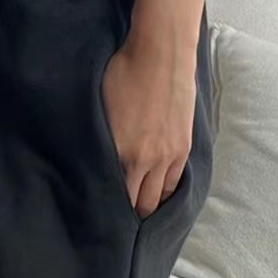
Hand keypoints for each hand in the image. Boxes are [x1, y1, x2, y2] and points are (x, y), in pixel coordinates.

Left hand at [100, 31, 195, 219]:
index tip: (102, 219)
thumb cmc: (124, 73)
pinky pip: (175, 182)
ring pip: (159, 197)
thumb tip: (94, 161)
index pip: (117, 199)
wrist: (161, 53)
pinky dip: (165, 192)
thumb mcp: (100, 108)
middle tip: (119, 224)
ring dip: (149, 206)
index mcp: (122, 153)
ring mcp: (169, 155)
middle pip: (140, 206)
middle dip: (130, 217)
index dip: (110, 212)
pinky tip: (157, 194)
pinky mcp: (183, 146)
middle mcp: (147, 160)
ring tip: (139, 211)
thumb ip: (100, 142)